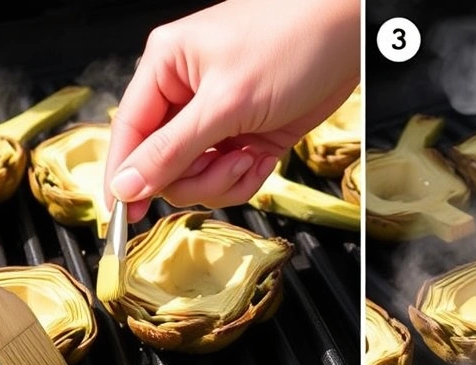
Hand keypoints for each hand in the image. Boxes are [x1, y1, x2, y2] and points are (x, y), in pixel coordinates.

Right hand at [105, 0, 360, 221]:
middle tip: (224, 166)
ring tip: (249, 157)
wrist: (351, 37)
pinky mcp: (249, 135)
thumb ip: (172, 149)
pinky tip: (263, 158)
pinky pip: (230, 175)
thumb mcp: (225, 102)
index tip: (124, 215)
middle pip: (163, 163)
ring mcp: (219, 117)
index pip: (129, 131)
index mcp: (166, 68)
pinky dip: (246, 178)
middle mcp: (187, 93)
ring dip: (224, 179)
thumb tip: (125, 185)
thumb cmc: (290, 43)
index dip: (124, 175)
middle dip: (195, 176)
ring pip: (197, 175)